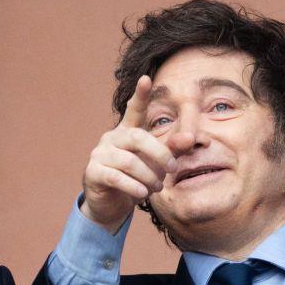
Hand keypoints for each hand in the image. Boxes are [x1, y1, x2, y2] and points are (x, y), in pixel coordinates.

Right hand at [80, 75, 176, 232]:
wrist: (110, 205)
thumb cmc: (135, 180)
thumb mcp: (156, 165)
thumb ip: (172, 150)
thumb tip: (191, 137)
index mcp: (127, 132)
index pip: (133, 110)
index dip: (140, 95)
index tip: (146, 78)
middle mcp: (111, 138)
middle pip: (137, 138)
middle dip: (159, 154)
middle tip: (173, 169)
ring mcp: (99, 154)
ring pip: (128, 161)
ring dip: (148, 176)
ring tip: (156, 188)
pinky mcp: (93, 172)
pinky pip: (116, 177)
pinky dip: (133, 187)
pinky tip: (142, 194)